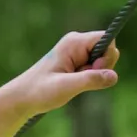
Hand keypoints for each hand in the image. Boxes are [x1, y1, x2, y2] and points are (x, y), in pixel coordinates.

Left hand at [6, 30, 120, 117]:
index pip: (107, 39)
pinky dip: (89, 79)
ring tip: (72, 82)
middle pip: (108, 50)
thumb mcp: (66, 87)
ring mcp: (77, 52)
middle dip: (101, 68)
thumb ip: (90, 80)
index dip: (107, 56)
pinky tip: (72, 83)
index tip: (92, 69)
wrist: (22, 97)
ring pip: (102, 62)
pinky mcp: (77, 62)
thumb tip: (114, 75)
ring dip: (94, 75)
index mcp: (74, 42)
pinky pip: (95, 69)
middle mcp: (76, 43)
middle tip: (78, 79)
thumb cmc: (39, 91)